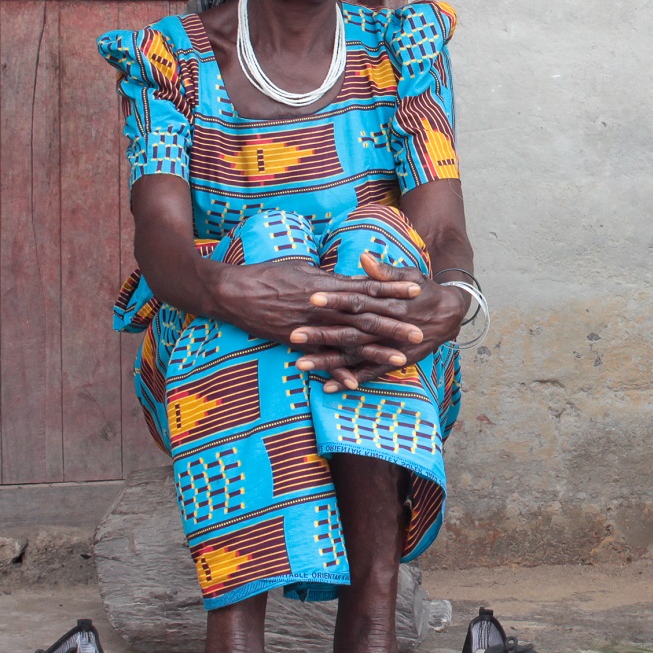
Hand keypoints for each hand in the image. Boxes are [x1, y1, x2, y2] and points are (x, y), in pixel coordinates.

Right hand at [212, 259, 423, 390]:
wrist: (232, 292)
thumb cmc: (267, 274)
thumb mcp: (302, 269)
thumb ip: (327, 278)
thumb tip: (348, 278)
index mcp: (326, 284)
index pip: (366, 285)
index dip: (392, 288)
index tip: (417, 288)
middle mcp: (322, 306)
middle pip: (365, 316)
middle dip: (394, 325)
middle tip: (420, 332)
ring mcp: (310, 325)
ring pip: (348, 340)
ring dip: (375, 351)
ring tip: (400, 359)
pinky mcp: (294, 341)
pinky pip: (320, 359)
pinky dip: (337, 371)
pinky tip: (355, 382)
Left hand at [291, 252, 469, 392]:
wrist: (451, 315)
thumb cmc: (425, 291)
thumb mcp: (410, 276)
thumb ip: (385, 271)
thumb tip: (364, 257)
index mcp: (388, 303)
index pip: (358, 300)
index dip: (335, 299)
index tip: (312, 297)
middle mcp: (386, 327)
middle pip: (350, 330)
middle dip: (321, 333)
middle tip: (294, 334)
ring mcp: (389, 347)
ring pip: (354, 355)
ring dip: (328, 360)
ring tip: (300, 364)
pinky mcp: (393, 361)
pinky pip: (368, 373)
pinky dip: (348, 379)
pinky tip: (326, 386)